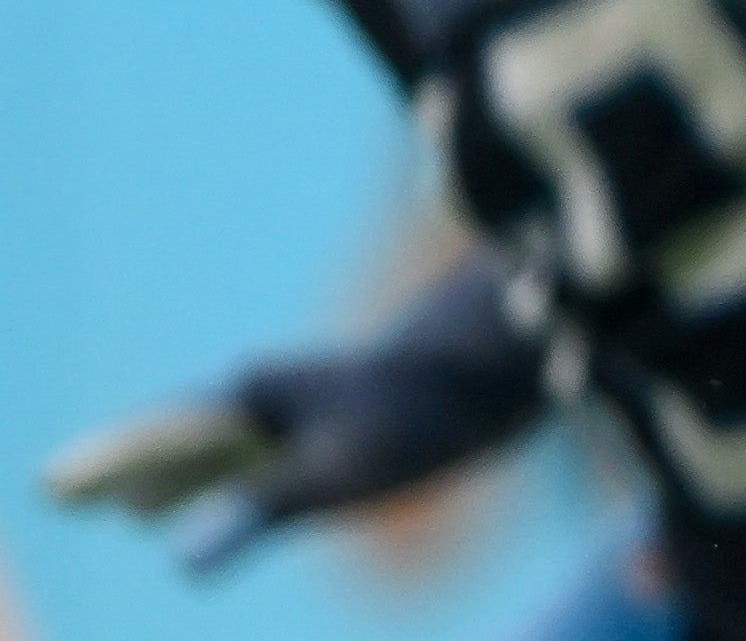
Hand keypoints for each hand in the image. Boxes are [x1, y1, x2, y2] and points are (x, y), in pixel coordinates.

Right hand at [43, 270, 546, 570]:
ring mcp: (296, 409)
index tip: (61, 487)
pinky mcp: (328, 428)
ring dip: (168, 476)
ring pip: (215, 449)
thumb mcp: (337, 473)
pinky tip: (208, 503)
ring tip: (124, 509)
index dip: (111, 465)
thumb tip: (178, 555)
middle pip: (178, 439)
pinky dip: (216, 483)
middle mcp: (264, 393)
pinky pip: (252, 459)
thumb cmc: (418, 419)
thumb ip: (255, 510)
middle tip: (67, 493)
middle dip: (126, 468)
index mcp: (251, 393)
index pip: (161, 436)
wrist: (496, 378)